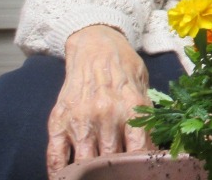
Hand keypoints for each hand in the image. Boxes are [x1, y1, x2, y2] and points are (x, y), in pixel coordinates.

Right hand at [46, 26, 152, 177]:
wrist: (96, 46)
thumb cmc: (124, 68)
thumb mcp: (144, 88)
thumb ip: (147, 118)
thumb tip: (155, 148)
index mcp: (131, 107)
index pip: (138, 151)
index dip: (140, 166)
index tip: (142, 171)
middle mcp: (105, 115)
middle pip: (111, 160)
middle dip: (117, 171)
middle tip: (120, 174)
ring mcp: (80, 120)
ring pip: (85, 163)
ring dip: (91, 174)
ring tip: (96, 176)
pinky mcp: (58, 122)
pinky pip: (55, 157)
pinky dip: (59, 173)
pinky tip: (67, 178)